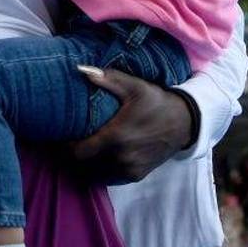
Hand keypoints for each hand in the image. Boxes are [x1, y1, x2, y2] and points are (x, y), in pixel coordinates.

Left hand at [69, 65, 192, 183]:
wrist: (185, 123)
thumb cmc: (156, 102)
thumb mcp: (134, 87)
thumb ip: (107, 79)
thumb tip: (81, 69)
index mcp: (116, 137)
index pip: (78, 152)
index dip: (66, 146)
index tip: (62, 135)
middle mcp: (121, 157)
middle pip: (84, 164)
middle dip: (74, 155)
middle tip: (69, 141)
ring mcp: (129, 169)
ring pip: (95, 174)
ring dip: (87, 164)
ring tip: (83, 148)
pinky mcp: (136, 175)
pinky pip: (110, 177)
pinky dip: (102, 169)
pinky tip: (100, 156)